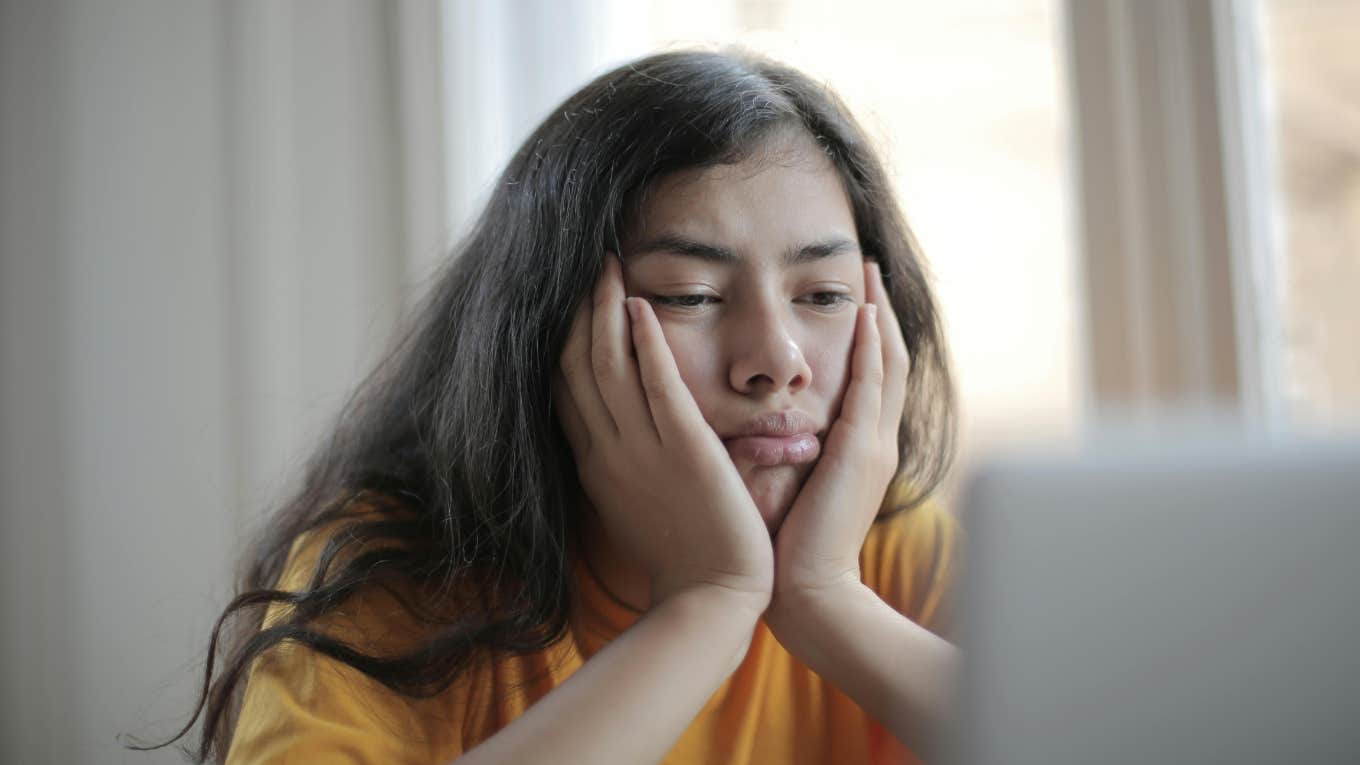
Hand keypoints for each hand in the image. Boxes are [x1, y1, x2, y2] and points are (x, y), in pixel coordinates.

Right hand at [555, 255, 773, 611]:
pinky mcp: (684, 450)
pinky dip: (644, 342)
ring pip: (608, 365)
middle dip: (579, 311)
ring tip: (608, 265)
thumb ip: (622, 463)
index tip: (568, 302)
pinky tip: (640, 305)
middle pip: (577, 366)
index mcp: (596, 464)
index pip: (565, 389)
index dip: (563, 340)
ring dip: (605, 309)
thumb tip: (615, 432)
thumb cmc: (683, 556)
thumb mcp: (635, 504)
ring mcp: (642, 450)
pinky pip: (656, 384)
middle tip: (588, 265)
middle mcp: (608, 451)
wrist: (711, 599)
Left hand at [769, 261, 908, 607]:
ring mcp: (874, 443)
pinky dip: (871, 346)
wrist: (809, 593)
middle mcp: (874, 440)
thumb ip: (784, 450)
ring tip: (869, 273)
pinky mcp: (862, 450)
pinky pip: (873, 384)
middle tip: (867, 268)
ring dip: (879, 314)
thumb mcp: (791, 486)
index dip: (864, 337)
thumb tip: (755, 426)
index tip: (851, 298)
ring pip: (886, 362)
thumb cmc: (787, 547)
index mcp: (857, 449)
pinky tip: (865, 312)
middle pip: (886, 359)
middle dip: (878, 312)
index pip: (868, 378)